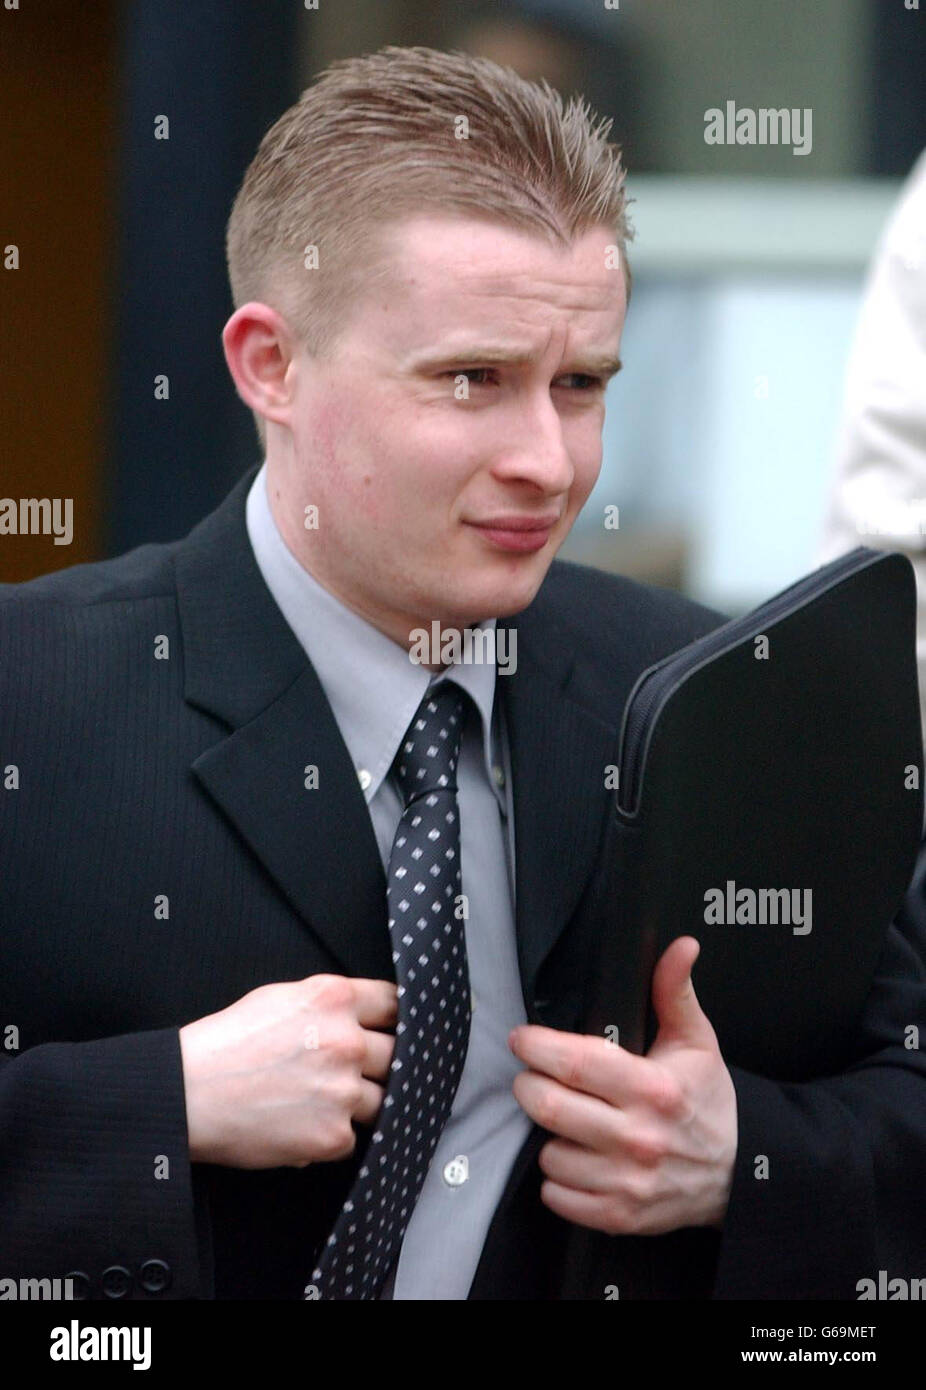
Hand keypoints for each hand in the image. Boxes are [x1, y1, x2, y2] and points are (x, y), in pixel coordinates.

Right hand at [179, 974, 396, 1168]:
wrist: (187, 1093)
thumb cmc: (225, 1044)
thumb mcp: (280, 997)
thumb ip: (329, 1004)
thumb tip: (362, 1017)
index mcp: (333, 999)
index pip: (395, 1004)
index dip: (394, 1019)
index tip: (394, 1031)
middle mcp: (346, 1042)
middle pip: (397, 1054)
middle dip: (380, 1064)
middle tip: (352, 1071)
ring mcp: (342, 1091)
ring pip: (381, 1099)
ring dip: (357, 1103)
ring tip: (319, 1101)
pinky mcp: (332, 1136)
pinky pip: (353, 1137)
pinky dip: (332, 1136)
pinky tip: (302, 1125)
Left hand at [508, 937, 736, 1234]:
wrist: (739, 1174)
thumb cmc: (708, 1101)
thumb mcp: (696, 1041)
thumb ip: (675, 991)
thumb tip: (680, 946)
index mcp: (653, 1088)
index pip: (575, 1062)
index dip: (537, 1046)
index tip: (523, 1039)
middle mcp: (638, 1137)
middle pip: (548, 1106)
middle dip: (529, 1085)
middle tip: (533, 1076)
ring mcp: (627, 1181)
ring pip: (549, 1153)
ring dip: (548, 1134)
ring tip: (567, 1121)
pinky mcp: (620, 1216)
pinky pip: (558, 1196)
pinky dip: (558, 1178)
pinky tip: (576, 1158)